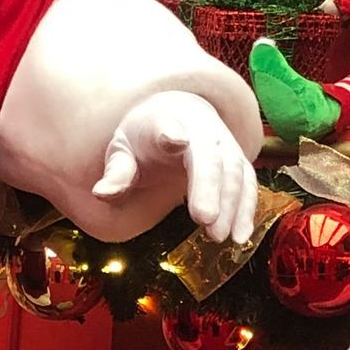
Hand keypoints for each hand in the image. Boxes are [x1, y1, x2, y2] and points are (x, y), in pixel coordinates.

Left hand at [91, 90, 258, 242]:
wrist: (178, 112)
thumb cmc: (145, 137)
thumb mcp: (123, 150)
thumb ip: (117, 172)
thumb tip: (102, 193)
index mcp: (164, 121)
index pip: (166, 126)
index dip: (171, 133)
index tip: (176, 140)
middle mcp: (200, 129)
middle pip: (209, 156)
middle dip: (209, 186)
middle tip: (205, 220)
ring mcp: (223, 143)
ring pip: (234, 171)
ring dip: (231, 205)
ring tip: (220, 237)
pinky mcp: (237, 160)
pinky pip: (247, 183)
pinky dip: (247, 209)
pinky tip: (240, 236)